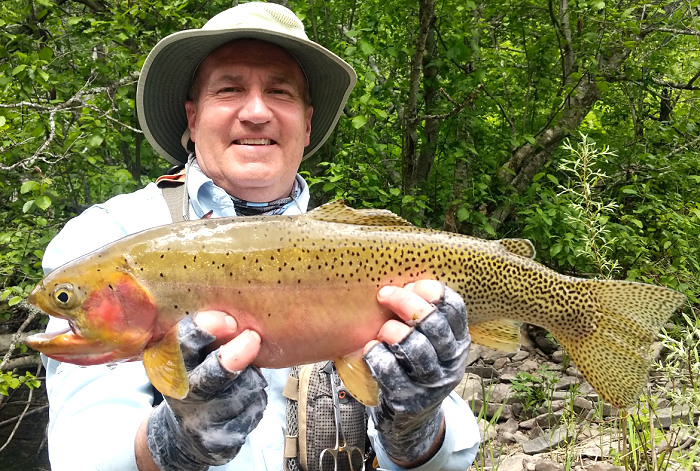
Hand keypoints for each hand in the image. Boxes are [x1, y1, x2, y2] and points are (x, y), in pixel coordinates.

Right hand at [146, 312, 266, 470]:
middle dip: (235, 356)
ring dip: (253, 378)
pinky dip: (257, 400)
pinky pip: (255, 409)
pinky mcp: (221, 441)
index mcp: (170, 368)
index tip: (228, 321)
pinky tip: (244, 401)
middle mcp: (182, 397)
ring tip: (243, 378)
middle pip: (211, 376)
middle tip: (253, 338)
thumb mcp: (191, 358)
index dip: (203, 330)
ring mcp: (201, 422)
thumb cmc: (196, 381)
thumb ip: (210, 338)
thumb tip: (242, 318)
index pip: (180, 346)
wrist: (185, 436)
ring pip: (245, 389)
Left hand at [363, 280, 470, 465]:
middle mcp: (451, 362)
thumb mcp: (429, 340)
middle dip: (406, 304)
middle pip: (433, 325)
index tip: (411, 285)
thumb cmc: (414, 366)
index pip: (455, 308)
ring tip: (382, 330)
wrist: (411, 418)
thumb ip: (421, 314)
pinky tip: (370, 349)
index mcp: (459, 341)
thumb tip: (405, 283)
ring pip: (416, 349)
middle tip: (384, 295)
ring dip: (393, 332)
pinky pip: (391, 373)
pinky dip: (377, 356)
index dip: (433, 291)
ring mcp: (432, 383)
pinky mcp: (409, 400)